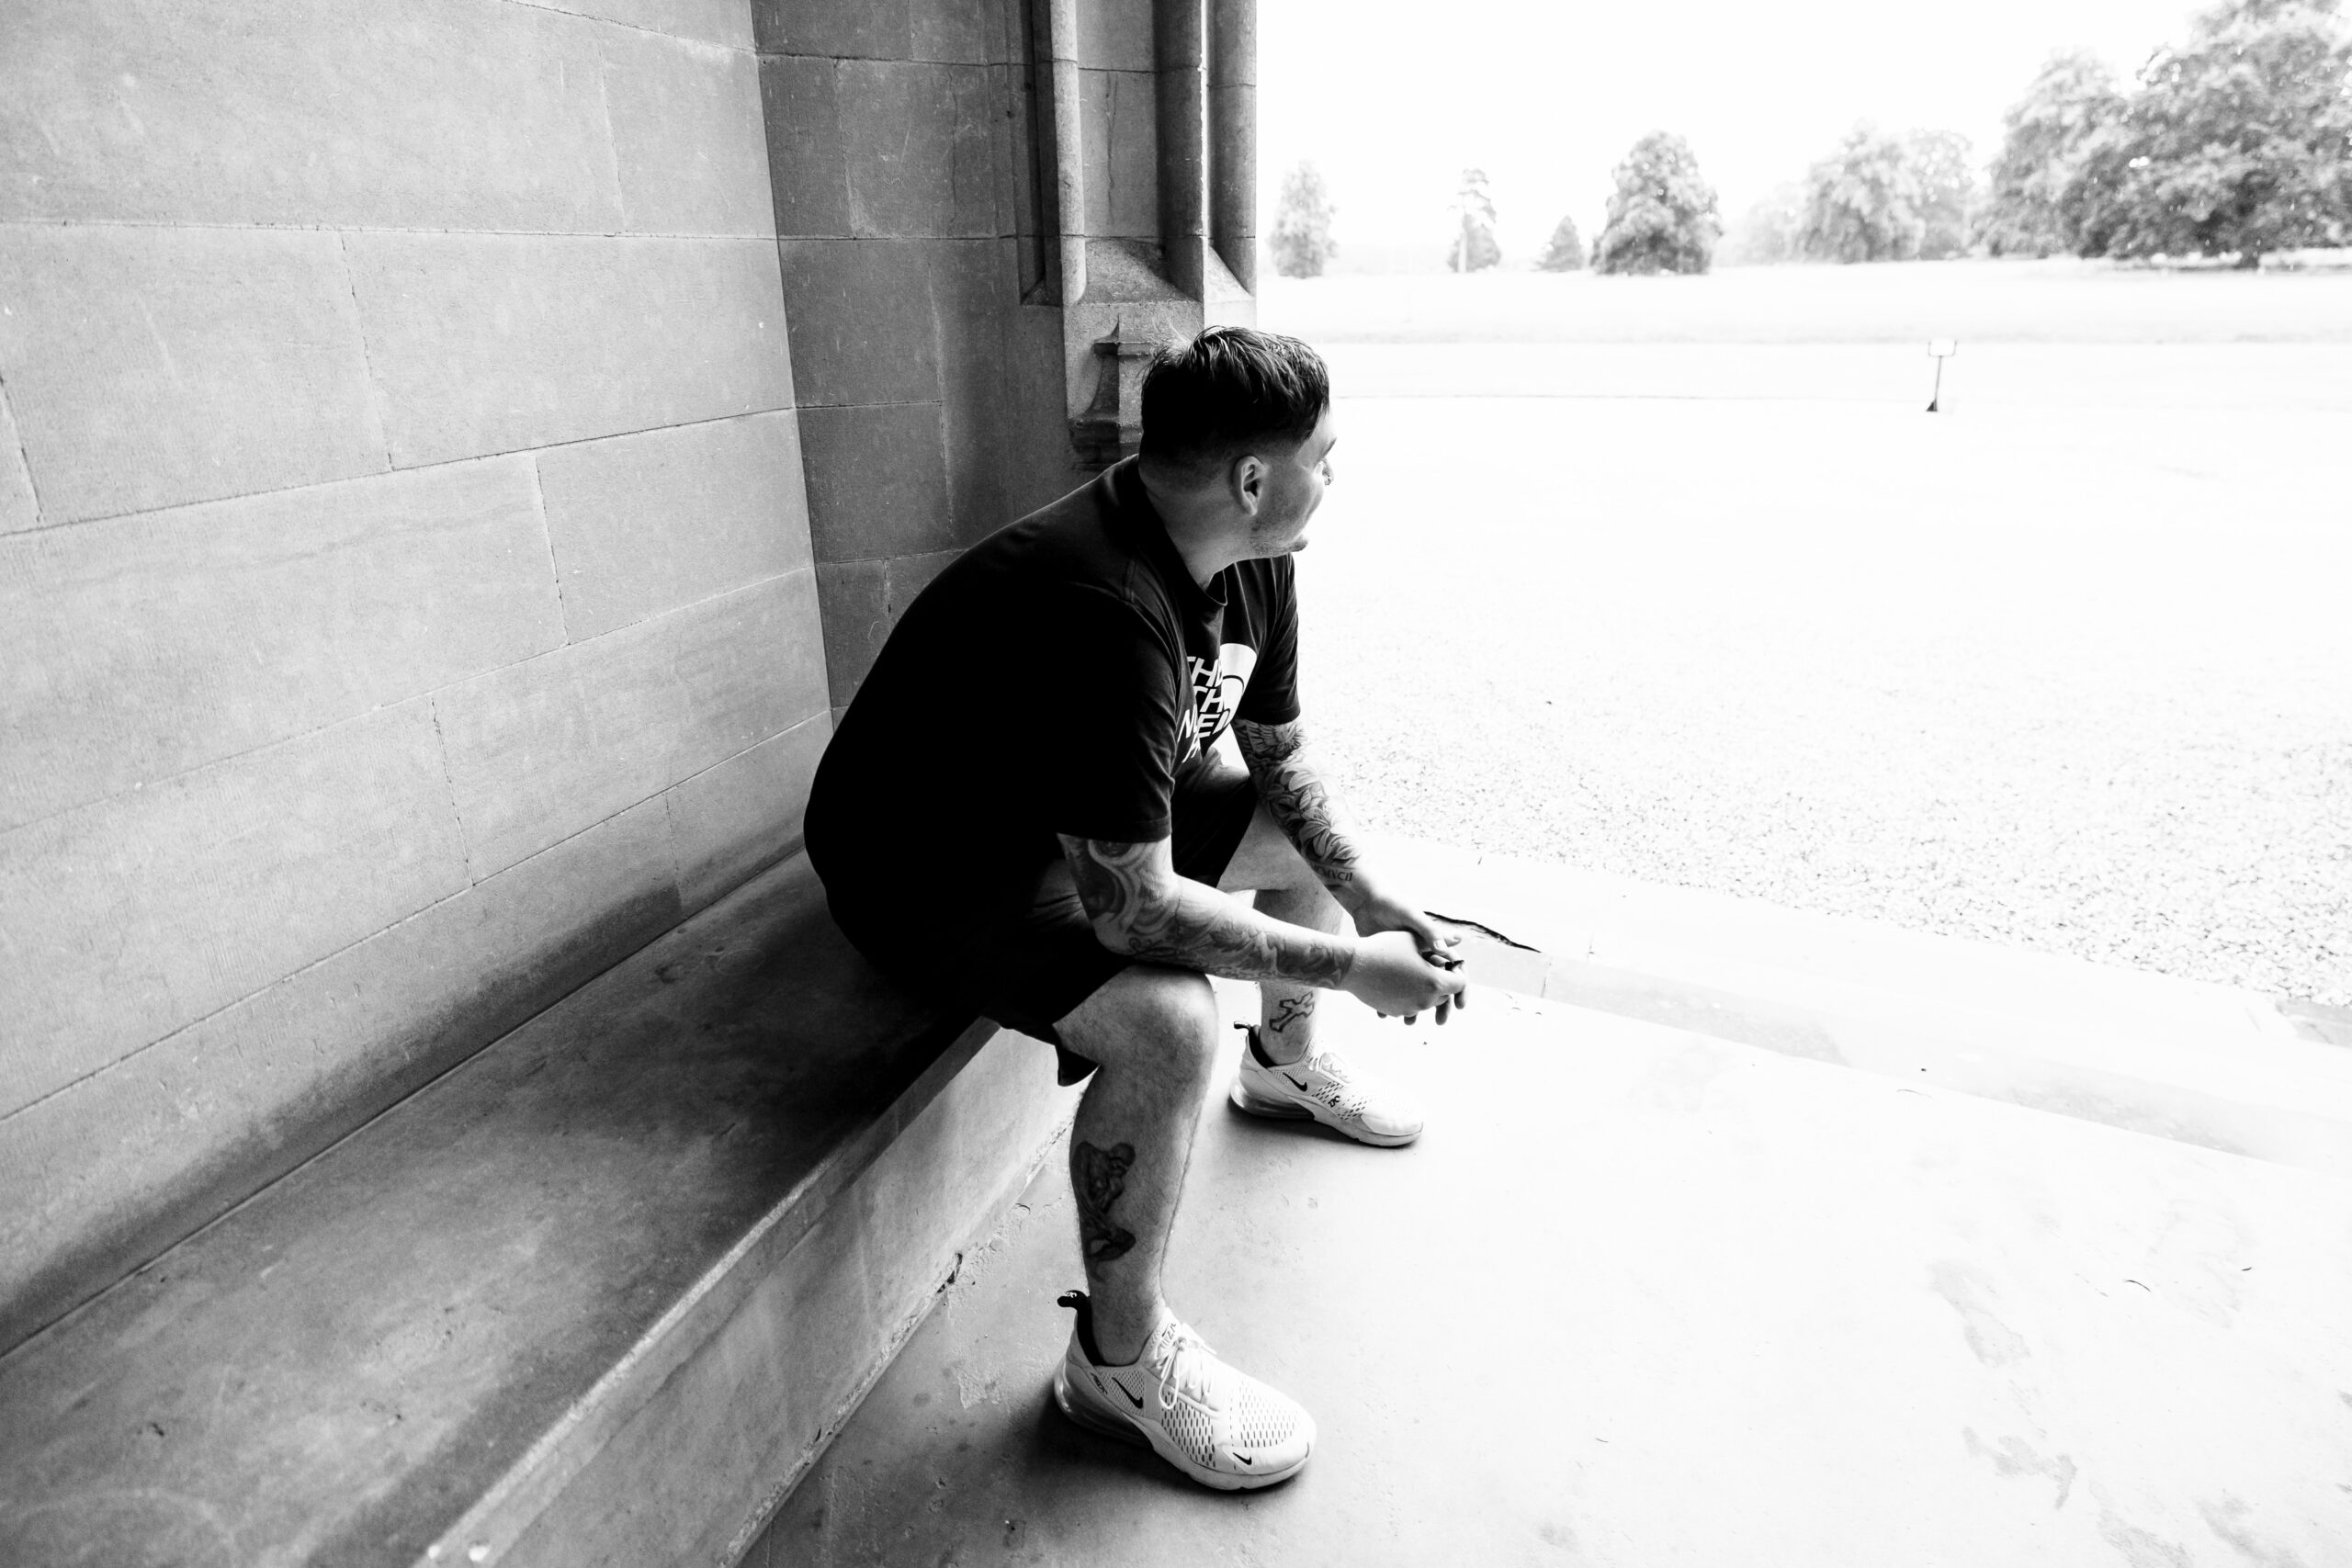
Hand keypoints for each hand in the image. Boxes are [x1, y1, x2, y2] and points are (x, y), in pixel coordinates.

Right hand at [1341, 931, 1466, 1023]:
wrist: (1352, 966)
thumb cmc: (1383, 948)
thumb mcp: (1412, 939)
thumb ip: (1437, 940)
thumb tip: (1459, 938)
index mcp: (1435, 982)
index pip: (1460, 983)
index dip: (1456, 972)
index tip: (1448, 964)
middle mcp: (1425, 1000)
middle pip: (1444, 993)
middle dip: (1441, 981)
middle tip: (1430, 966)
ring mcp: (1409, 1008)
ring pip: (1426, 1000)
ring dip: (1424, 988)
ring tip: (1412, 971)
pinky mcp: (1395, 1012)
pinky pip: (1409, 1005)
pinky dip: (1408, 995)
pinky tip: (1398, 980)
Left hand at [1343, 881, 1467, 1023]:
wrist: (1366, 903)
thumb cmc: (1393, 905)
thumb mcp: (1412, 917)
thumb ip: (1430, 931)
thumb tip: (1451, 946)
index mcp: (1434, 944)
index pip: (1454, 970)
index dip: (1460, 988)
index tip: (1460, 1005)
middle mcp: (1423, 955)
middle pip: (1438, 986)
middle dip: (1441, 1005)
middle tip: (1440, 1022)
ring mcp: (1406, 962)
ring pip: (1415, 992)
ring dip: (1415, 1009)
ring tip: (1409, 1022)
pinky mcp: (1389, 966)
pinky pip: (1394, 990)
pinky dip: (1391, 1002)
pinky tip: (1385, 1014)